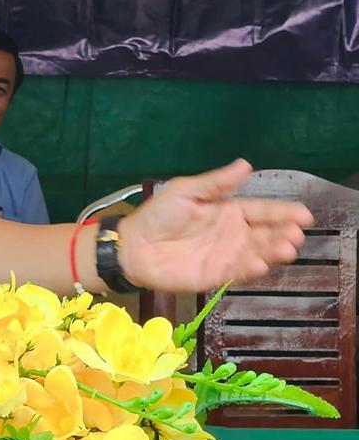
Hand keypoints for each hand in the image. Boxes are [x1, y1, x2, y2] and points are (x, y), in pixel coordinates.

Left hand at [118, 159, 311, 292]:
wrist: (134, 245)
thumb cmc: (158, 215)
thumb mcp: (186, 191)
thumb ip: (216, 182)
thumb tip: (245, 164)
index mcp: (228, 211)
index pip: (262, 211)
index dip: (283, 212)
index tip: (304, 214)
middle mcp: (233, 233)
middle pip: (265, 234)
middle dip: (283, 234)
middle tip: (296, 234)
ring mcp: (227, 255)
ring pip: (258, 253)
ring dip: (273, 252)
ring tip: (286, 249)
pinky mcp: (217, 275)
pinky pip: (238, 272)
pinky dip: (251, 269)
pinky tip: (261, 264)